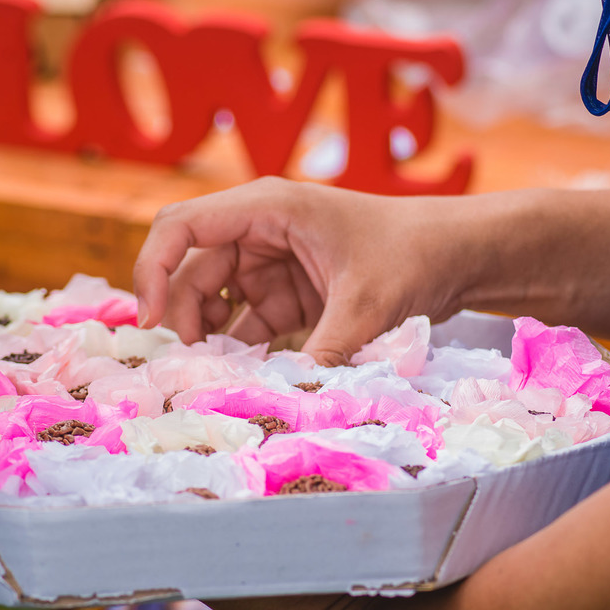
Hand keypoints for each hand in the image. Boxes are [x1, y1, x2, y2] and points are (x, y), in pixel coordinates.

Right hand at [133, 177, 469, 364]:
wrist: (459, 255)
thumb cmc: (413, 256)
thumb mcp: (366, 304)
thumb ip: (323, 351)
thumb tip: (288, 402)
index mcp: (267, 206)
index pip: (181, 227)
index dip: (153, 270)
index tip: (150, 321)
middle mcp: (260, 228)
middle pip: (193, 269)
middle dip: (186, 315)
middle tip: (193, 366)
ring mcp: (273, 259)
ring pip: (216, 297)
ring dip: (214, 334)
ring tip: (224, 373)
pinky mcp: (289, 289)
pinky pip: (248, 319)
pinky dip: (243, 347)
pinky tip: (251, 374)